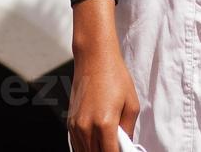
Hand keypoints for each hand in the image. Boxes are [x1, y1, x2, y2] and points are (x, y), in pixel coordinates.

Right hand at [69, 0, 139, 151]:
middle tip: (118, 148)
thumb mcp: (131, 104)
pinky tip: (96, 146)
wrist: (94, 58)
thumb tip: (126, 146)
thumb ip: (128, 130)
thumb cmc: (115, 77)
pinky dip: (86, 149)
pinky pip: (76, 145)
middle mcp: (87, 127)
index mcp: (105, 124)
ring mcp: (76, 125)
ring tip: (108, 145)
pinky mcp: (70, 122)